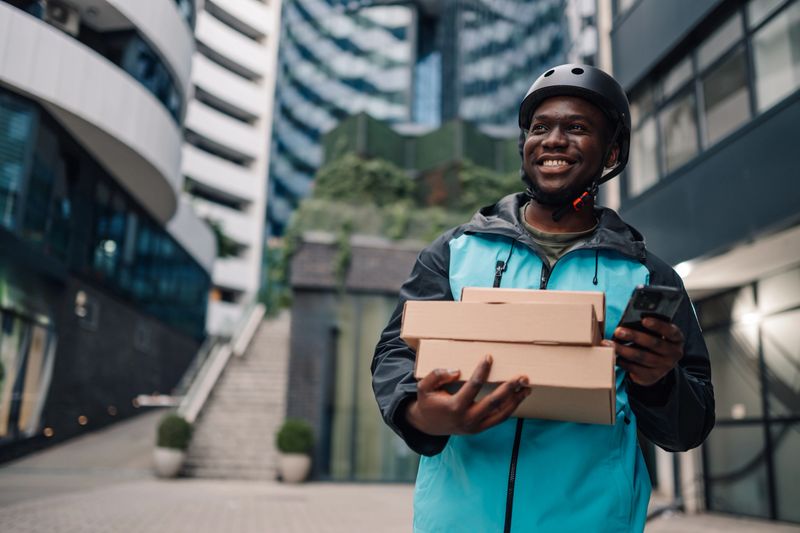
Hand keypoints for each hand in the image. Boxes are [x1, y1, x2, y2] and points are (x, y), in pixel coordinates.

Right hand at [405, 355, 530, 435]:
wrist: (427, 426)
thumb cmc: (428, 402)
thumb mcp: (424, 387)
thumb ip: (437, 376)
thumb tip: (456, 371)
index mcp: (454, 406)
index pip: (473, 386)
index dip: (482, 371)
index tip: (489, 357)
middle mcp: (467, 418)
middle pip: (494, 402)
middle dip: (509, 389)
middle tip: (522, 377)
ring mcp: (475, 426)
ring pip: (501, 414)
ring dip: (516, 400)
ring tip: (527, 388)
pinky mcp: (479, 429)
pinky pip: (499, 419)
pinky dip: (510, 408)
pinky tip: (518, 398)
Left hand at [604, 317, 684, 386]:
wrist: (658, 367)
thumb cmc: (654, 343)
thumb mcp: (658, 335)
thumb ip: (649, 328)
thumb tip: (629, 321)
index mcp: (677, 339)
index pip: (671, 331)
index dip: (658, 325)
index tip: (644, 319)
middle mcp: (673, 354)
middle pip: (653, 344)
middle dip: (634, 336)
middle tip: (618, 331)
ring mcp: (663, 367)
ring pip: (641, 357)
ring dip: (623, 350)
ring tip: (609, 344)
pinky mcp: (651, 376)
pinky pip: (634, 368)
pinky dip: (622, 361)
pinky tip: (613, 355)